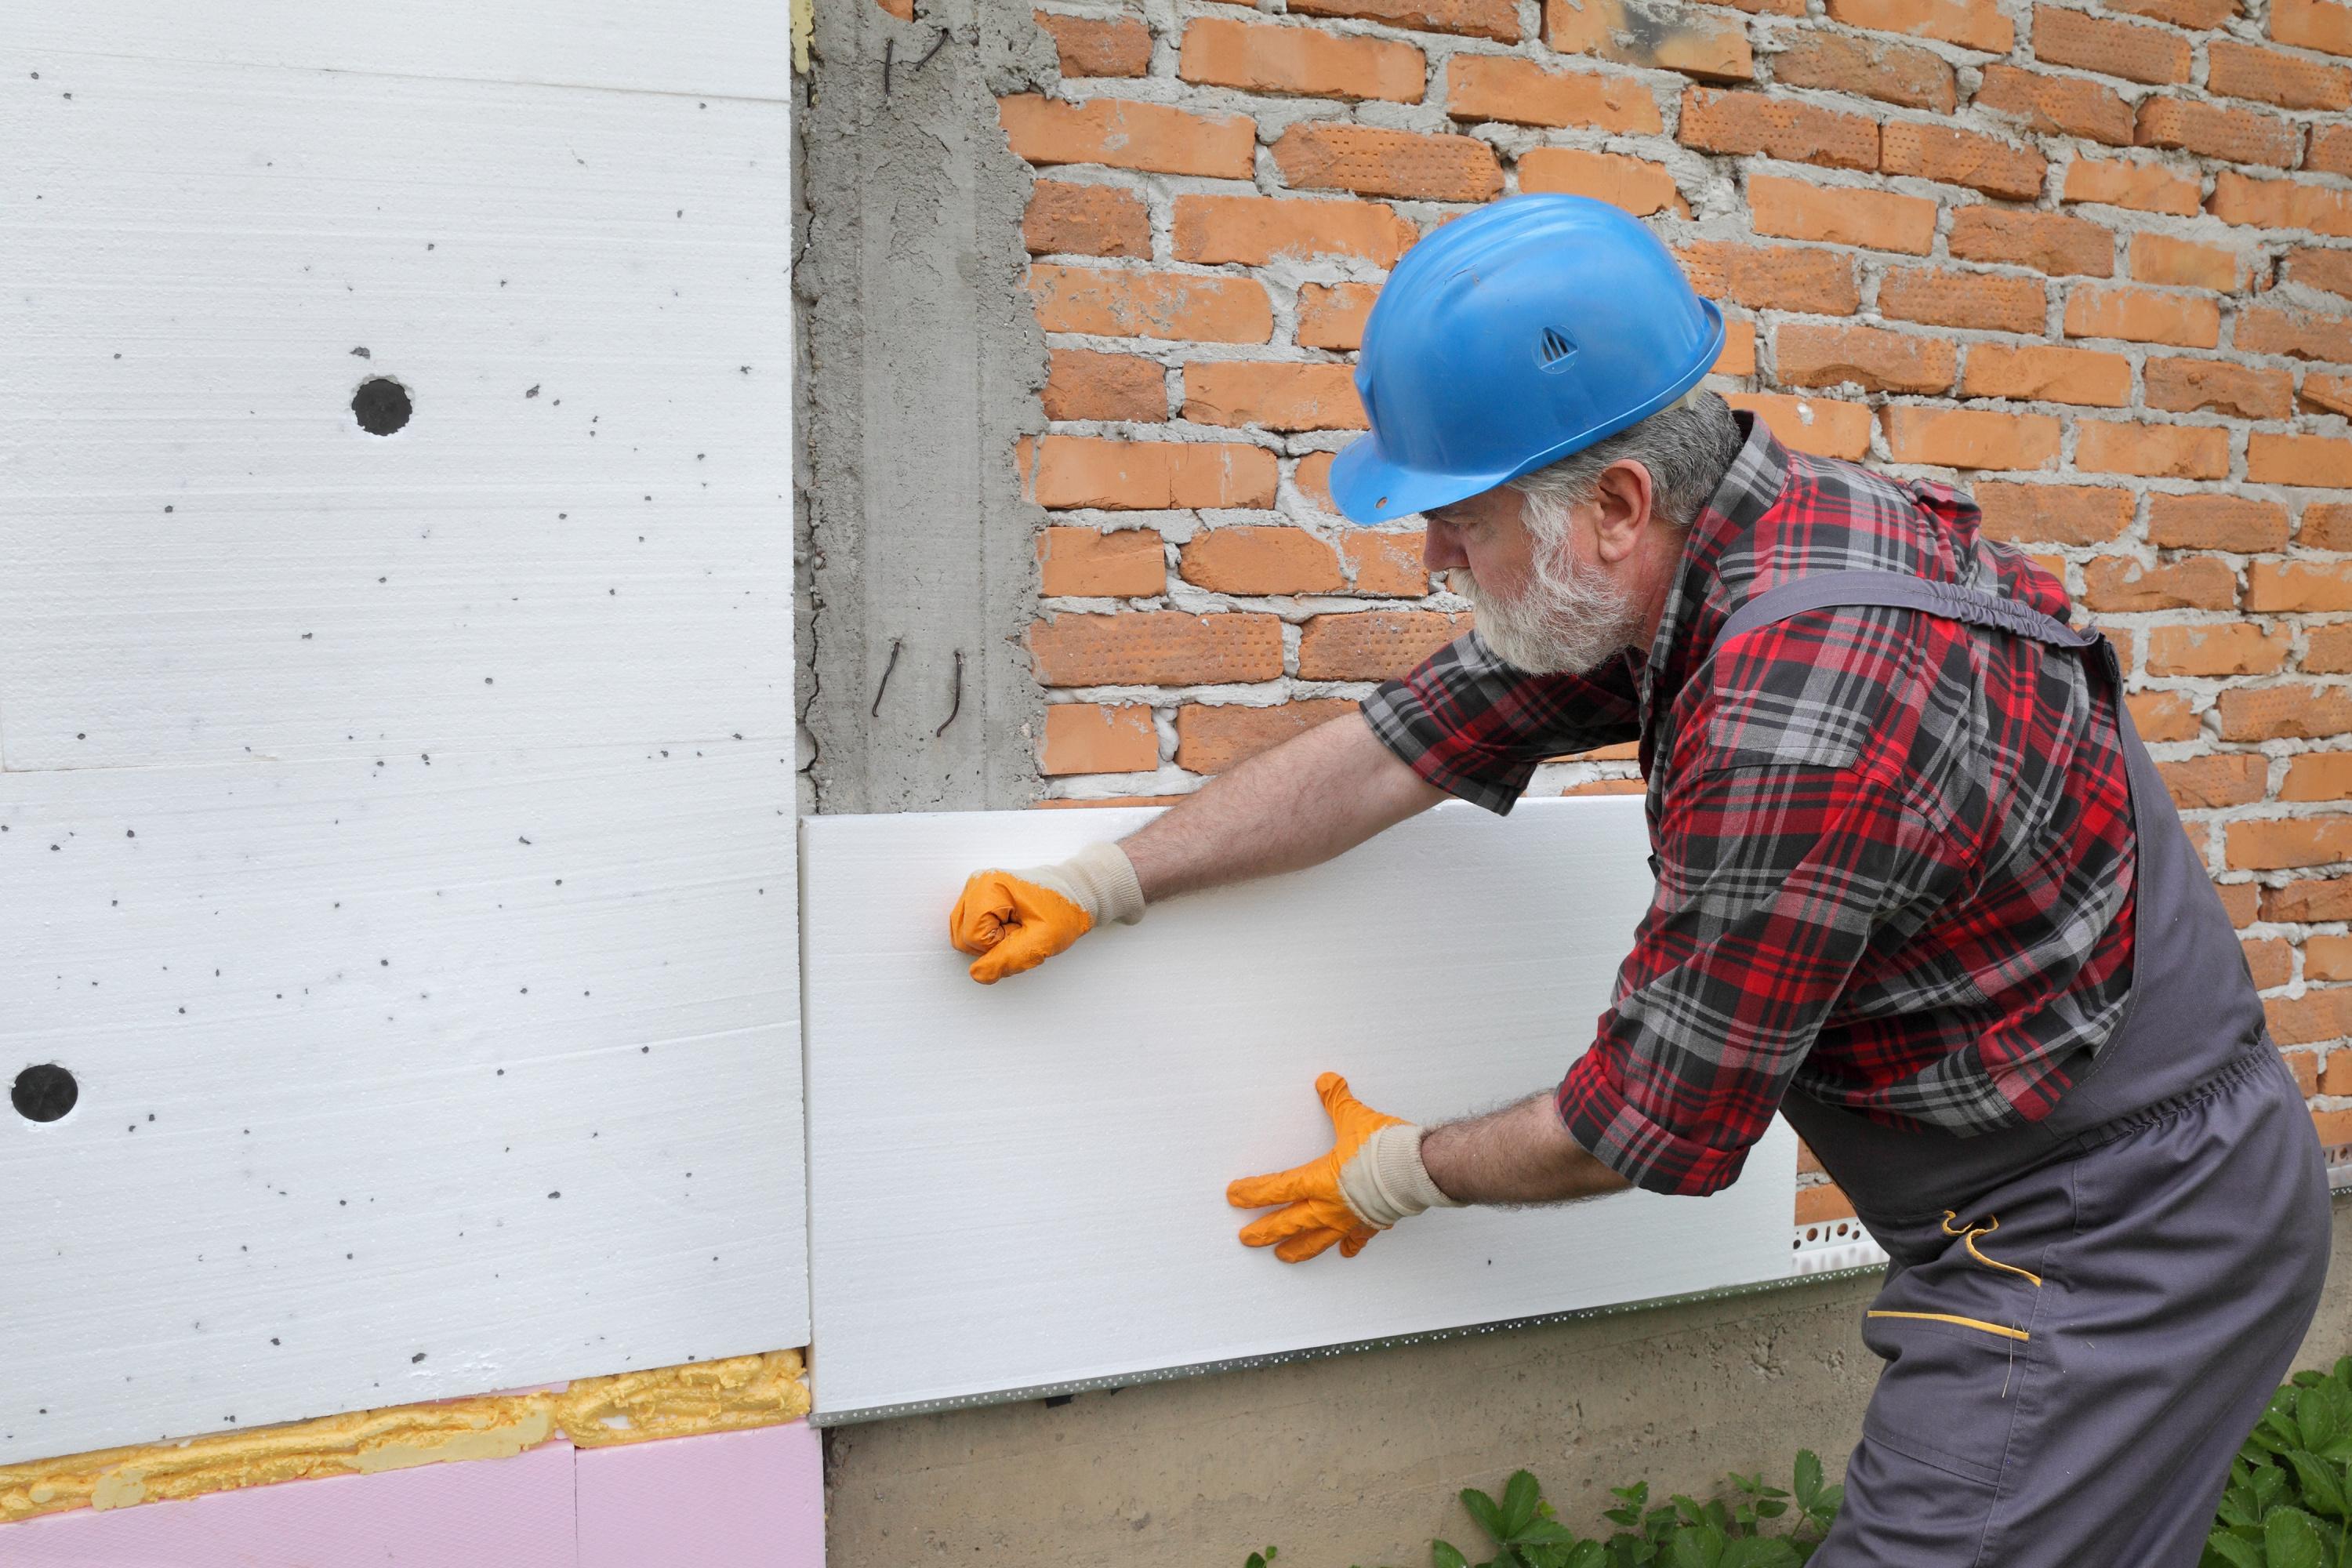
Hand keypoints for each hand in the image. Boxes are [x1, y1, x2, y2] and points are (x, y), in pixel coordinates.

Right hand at [948, 840, 1144, 983]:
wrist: (1077, 892)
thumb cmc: (1064, 910)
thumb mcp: (1043, 939)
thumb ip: (1009, 958)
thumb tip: (977, 974)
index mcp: (987, 886)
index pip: (972, 937)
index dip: (1000, 944)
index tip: (1025, 930)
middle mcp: (975, 884)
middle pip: (963, 938)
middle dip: (994, 944)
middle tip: (1023, 930)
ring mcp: (974, 891)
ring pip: (965, 937)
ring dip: (993, 942)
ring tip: (1019, 928)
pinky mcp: (978, 899)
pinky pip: (972, 932)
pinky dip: (992, 937)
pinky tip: (1013, 926)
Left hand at [1226, 1072, 1460, 1262]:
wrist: (1419, 1169)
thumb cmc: (1386, 1149)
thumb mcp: (1356, 1117)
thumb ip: (1337, 1101)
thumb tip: (1326, 1082)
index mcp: (1319, 1180)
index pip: (1277, 1188)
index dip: (1253, 1192)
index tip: (1235, 1196)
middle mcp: (1330, 1206)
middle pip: (1288, 1223)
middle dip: (1264, 1231)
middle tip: (1246, 1238)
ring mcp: (1350, 1219)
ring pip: (1316, 1240)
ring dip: (1297, 1249)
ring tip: (1282, 1257)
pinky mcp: (1372, 1224)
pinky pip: (1357, 1239)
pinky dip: (1350, 1246)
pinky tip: (1346, 1253)